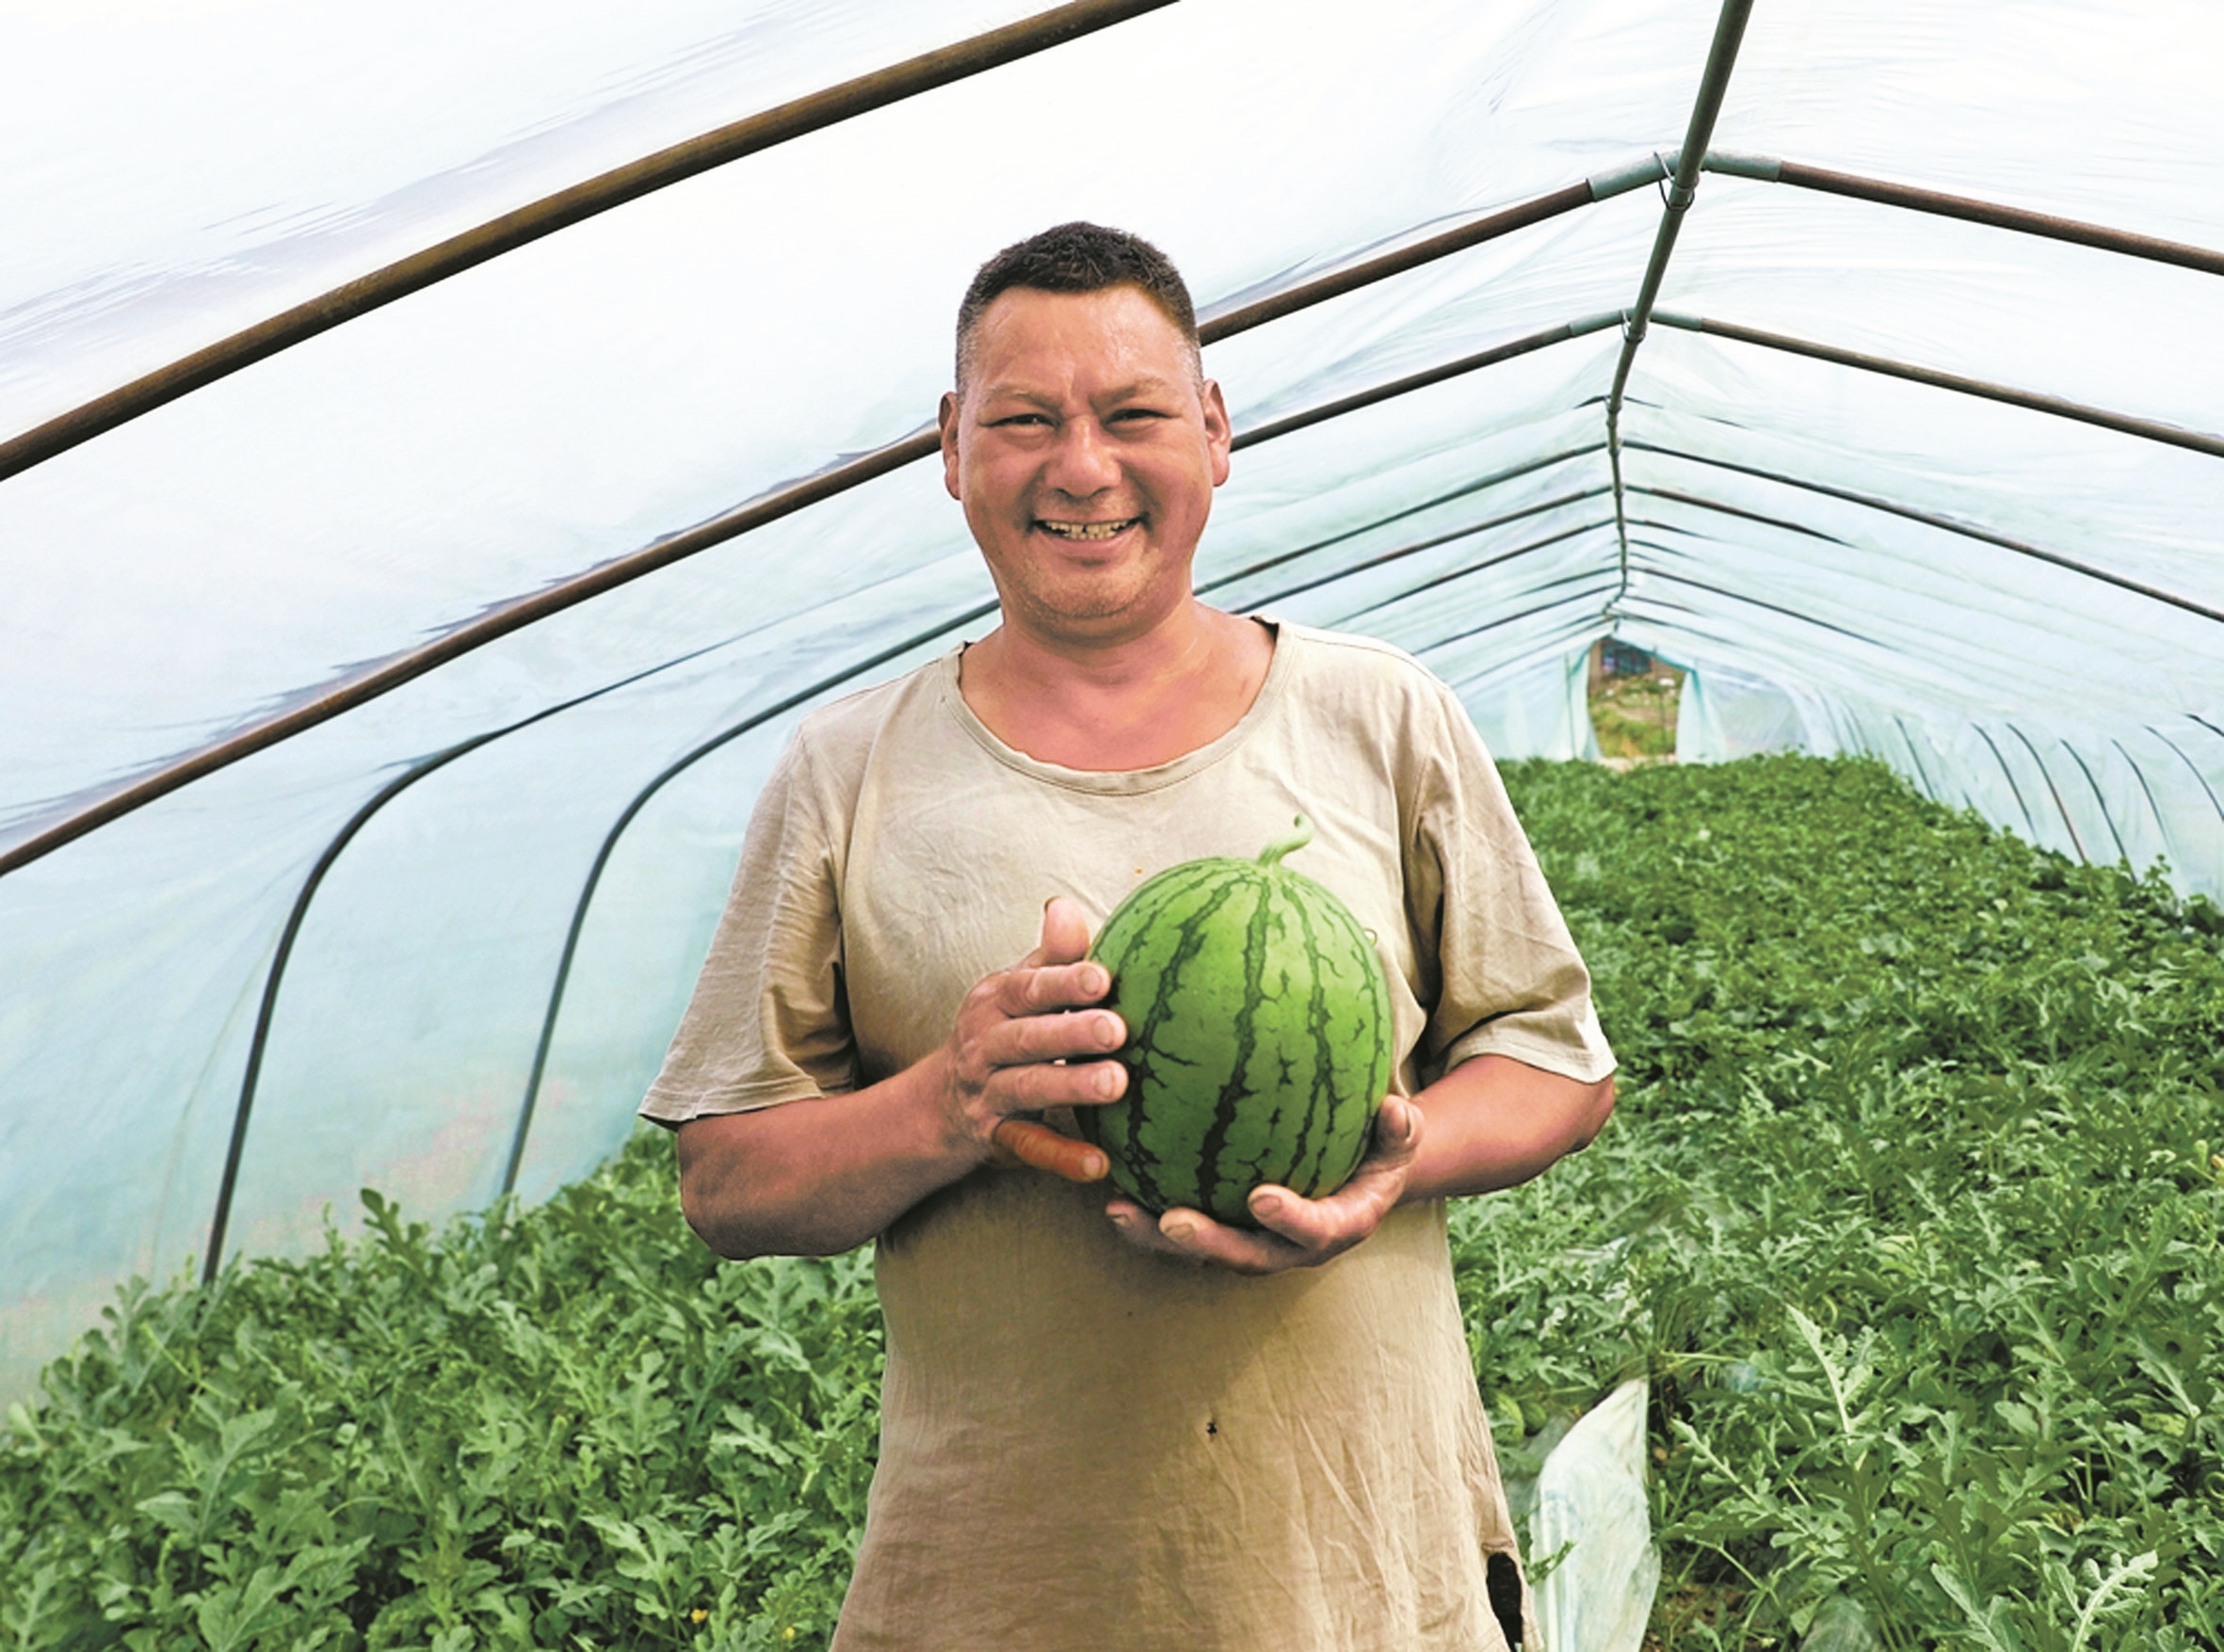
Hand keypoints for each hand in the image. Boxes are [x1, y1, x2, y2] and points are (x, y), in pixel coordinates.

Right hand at [936, 896, 1125, 1182]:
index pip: (1029, 988)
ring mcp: (988, 1094)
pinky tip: (1100, 1164)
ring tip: (1117, 1084)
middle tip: (1117, 1030)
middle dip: (1071, 1033)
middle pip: (1028, 1038)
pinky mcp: (998, 1139)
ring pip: (1028, 1090)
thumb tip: (1066, 906)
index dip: (1064, 981)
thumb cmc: (1002, 1031)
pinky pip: (1030, 1149)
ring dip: (1071, 1088)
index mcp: (995, 1001)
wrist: (939, 1104)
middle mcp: (985, 1045)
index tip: (1103, 978)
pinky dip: (1063, 1158)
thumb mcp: (1016, 990)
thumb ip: (1050, 954)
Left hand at [1104, 1094, 1422, 1273]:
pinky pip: (1182, 1232)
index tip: (1262, 1198)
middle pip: (1244, 1256)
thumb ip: (1400, 1129)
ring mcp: (1253, 1245)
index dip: (1288, 1219)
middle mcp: (1290, 1248)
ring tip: (1119, 1210)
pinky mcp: (1224, 1233)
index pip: (1313, 1230)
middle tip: (1172, 1220)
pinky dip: (1147, 1218)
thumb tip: (1395, 1108)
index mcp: (1337, 1226)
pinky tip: (1111, 1189)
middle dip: (1207, 1244)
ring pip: (1202, 1253)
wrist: (1358, 1179)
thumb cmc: (1378, 1149)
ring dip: (1159, 1238)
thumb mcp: (1399, 1139)